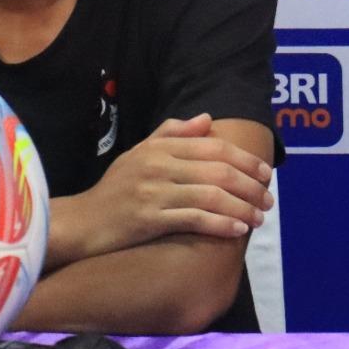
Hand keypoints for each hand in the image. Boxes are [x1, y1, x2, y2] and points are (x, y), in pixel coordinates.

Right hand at [49, 114, 274, 265]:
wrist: (80, 223)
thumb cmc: (114, 189)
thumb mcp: (139, 154)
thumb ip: (172, 133)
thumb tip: (207, 118)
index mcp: (160, 147)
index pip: (214, 147)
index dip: (245, 160)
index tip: (266, 173)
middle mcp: (159, 165)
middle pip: (219, 170)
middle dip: (250, 186)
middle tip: (269, 199)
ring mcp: (153, 192)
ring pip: (211, 195)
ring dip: (242, 207)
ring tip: (259, 218)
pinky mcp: (148, 219)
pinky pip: (194, 219)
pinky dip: (221, 224)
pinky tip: (238, 229)